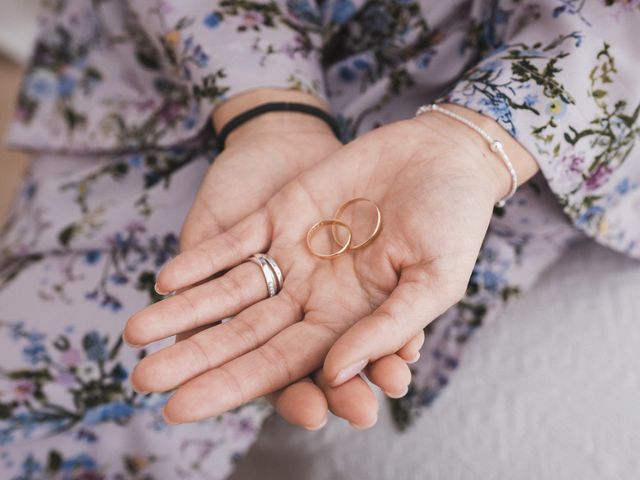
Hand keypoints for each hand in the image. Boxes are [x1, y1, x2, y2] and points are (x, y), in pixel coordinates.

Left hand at [126, 104, 537, 425]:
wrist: (444, 156)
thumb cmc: (454, 222)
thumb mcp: (433, 281)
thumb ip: (386, 328)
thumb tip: (334, 371)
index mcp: (349, 322)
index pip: (284, 365)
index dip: (233, 386)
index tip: (181, 409)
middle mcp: (313, 295)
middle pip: (244, 335)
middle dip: (195, 358)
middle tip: (142, 381)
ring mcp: (295, 254)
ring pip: (229, 291)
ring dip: (184, 312)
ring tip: (134, 334)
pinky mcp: (283, 213)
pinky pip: (236, 242)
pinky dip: (202, 260)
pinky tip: (165, 281)